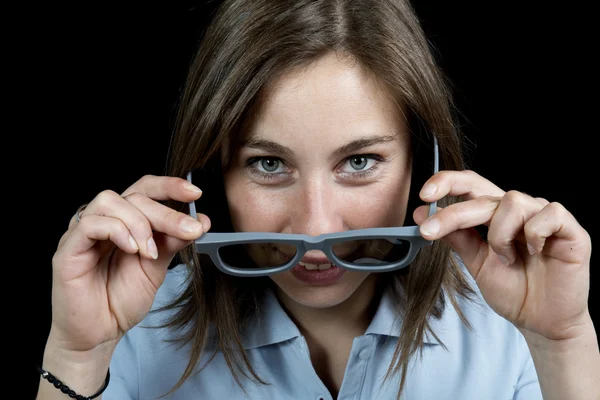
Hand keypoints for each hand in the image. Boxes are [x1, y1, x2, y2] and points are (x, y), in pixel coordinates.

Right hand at [48, 175, 210, 353]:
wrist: (99, 335)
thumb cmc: (121, 300)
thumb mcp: (157, 268)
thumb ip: (173, 242)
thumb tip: (201, 220)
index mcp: (125, 221)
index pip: (145, 190)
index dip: (169, 186)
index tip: (195, 194)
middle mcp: (104, 221)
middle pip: (133, 195)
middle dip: (165, 211)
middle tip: (188, 230)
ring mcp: (83, 233)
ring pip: (110, 201)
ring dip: (139, 223)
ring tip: (150, 252)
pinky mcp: (68, 249)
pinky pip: (90, 224)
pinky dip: (117, 231)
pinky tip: (132, 250)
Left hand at [413, 170, 591, 340]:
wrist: (542, 322)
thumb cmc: (513, 290)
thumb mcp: (476, 262)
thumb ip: (455, 236)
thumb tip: (422, 213)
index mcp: (496, 214)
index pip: (472, 185)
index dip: (448, 182)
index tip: (424, 195)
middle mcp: (520, 210)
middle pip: (484, 194)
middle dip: (454, 213)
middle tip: (430, 231)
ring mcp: (545, 217)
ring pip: (512, 202)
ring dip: (500, 234)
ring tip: (506, 259)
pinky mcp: (571, 230)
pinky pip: (549, 214)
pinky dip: (534, 234)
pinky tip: (534, 251)